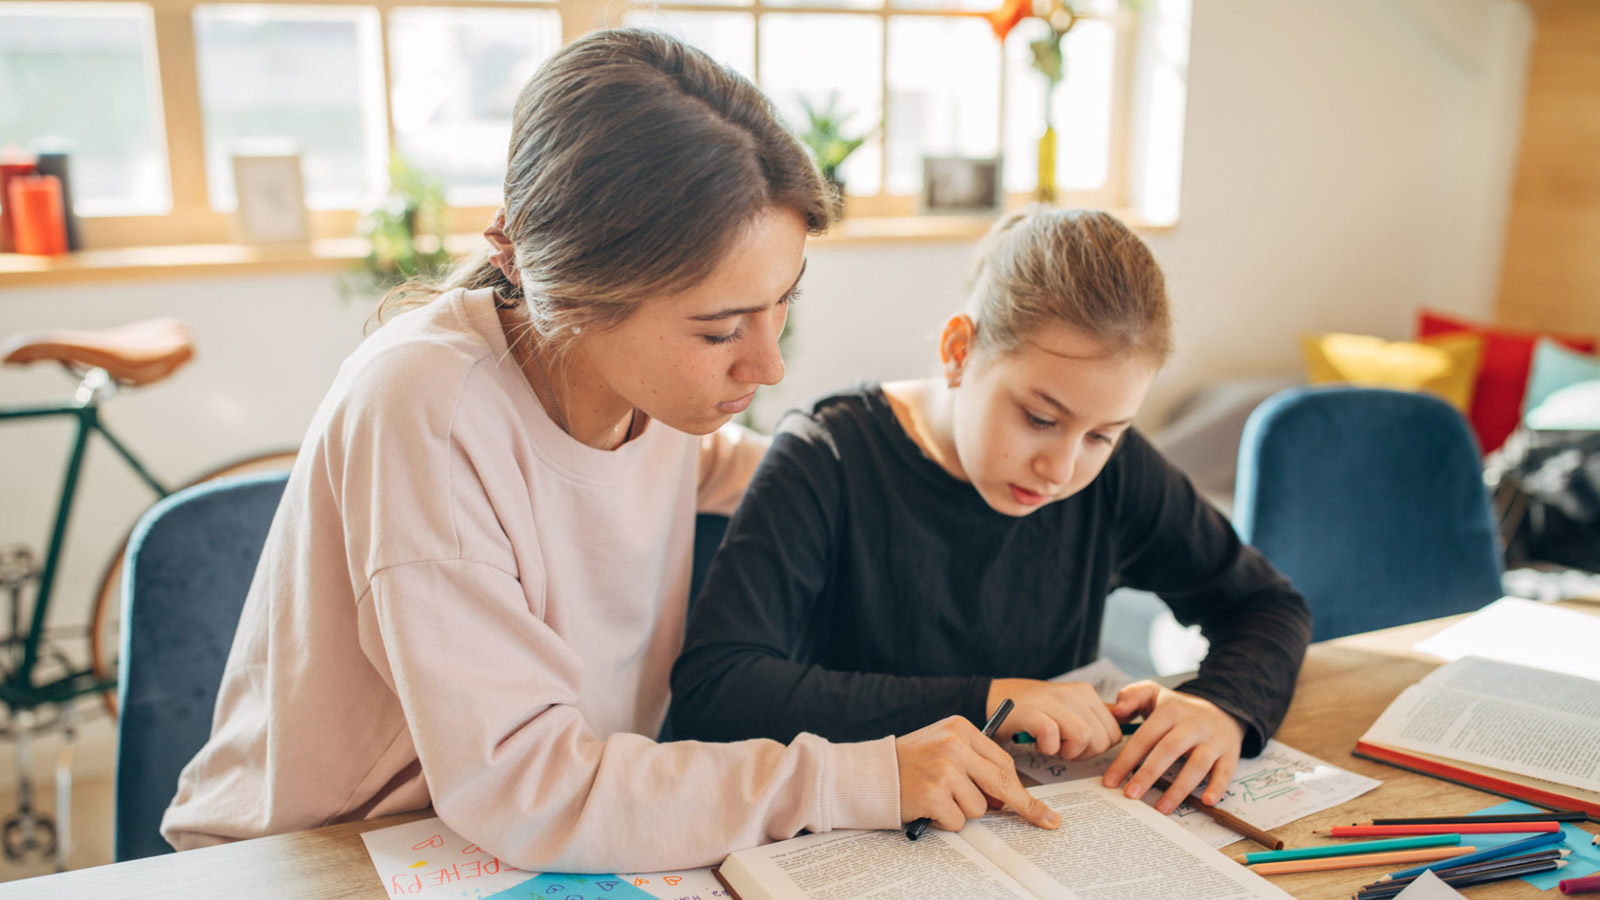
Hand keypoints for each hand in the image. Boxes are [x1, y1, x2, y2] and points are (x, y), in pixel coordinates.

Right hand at [895, 715, 1061, 833]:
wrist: (870, 773)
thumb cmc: (909, 763)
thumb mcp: (943, 747)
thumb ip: (974, 764)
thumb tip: (1005, 798)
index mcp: (960, 728)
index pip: (1003, 762)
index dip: (1019, 788)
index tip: (1039, 805)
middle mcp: (953, 745)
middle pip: (1001, 783)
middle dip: (1026, 806)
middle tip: (1046, 820)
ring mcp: (944, 769)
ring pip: (979, 806)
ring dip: (961, 810)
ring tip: (937, 797)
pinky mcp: (933, 793)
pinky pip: (958, 820)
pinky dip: (945, 821)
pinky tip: (928, 807)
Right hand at [987, 678, 1120, 760]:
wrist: (994, 698)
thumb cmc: (1034, 711)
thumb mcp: (1069, 709)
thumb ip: (1093, 719)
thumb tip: (1121, 732)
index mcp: (1086, 693)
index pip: (1114, 733)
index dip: (1097, 749)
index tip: (1076, 746)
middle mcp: (1074, 693)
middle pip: (1102, 740)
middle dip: (1084, 754)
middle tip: (1061, 747)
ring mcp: (1053, 701)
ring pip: (1084, 738)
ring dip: (1067, 751)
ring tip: (1050, 744)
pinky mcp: (1032, 712)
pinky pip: (1053, 737)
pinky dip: (1046, 747)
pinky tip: (1036, 742)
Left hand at [1100, 681, 1244, 813]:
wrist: (1222, 707)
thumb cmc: (1178, 708)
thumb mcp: (1153, 693)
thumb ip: (1131, 696)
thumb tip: (1116, 710)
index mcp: (1170, 711)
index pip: (1144, 737)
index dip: (1126, 759)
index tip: (1110, 782)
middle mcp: (1193, 725)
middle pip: (1169, 750)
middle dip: (1148, 774)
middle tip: (1131, 795)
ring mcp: (1213, 740)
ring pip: (1197, 765)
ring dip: (1179, 788)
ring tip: (1161, 809)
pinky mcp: (1230, 754)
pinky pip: (1225, 772)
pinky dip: (1217, 787)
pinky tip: (1206, 801)